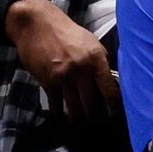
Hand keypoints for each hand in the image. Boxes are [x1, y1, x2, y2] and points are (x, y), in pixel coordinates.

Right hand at [4, 0, 118, 119]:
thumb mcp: (90, 43)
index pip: (110, 90)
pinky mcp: (47, 82)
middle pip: (92, 105)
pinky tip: (64, 119)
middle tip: (98, 123)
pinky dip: (60, 114)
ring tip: (82, 126)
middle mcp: (81, 70)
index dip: (114, 106)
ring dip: (79, 120)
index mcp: (96, 59)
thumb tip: (111, 81)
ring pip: (75, 109)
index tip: (115, 114)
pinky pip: (56, 106)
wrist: (37, 25)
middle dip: (95, 118)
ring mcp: (63, 77)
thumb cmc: (67, 33)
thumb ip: (101, 61)